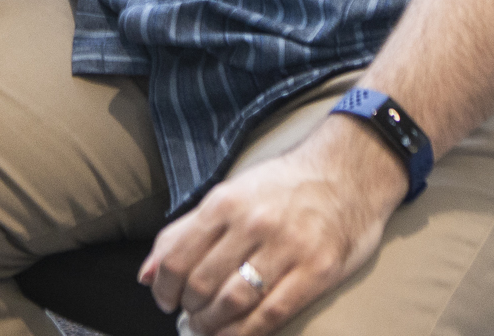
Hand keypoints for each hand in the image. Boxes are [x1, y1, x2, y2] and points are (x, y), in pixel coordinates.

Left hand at [139, 116, 407, 334]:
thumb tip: (145, 275)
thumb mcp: (230, 195)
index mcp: (226, 202)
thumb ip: (184, 232)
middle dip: (191, 309)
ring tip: (210, 328)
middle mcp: (253, 223)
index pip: (178, 256)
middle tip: (192, 316)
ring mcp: (287, 247)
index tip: (165, 300)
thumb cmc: (283, 188)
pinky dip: (247, 333)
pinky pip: (273, 313)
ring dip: (214, 325)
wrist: (348, 174)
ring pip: (234, 302)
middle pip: (203, 283)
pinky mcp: (317, 271)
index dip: (164, 288)